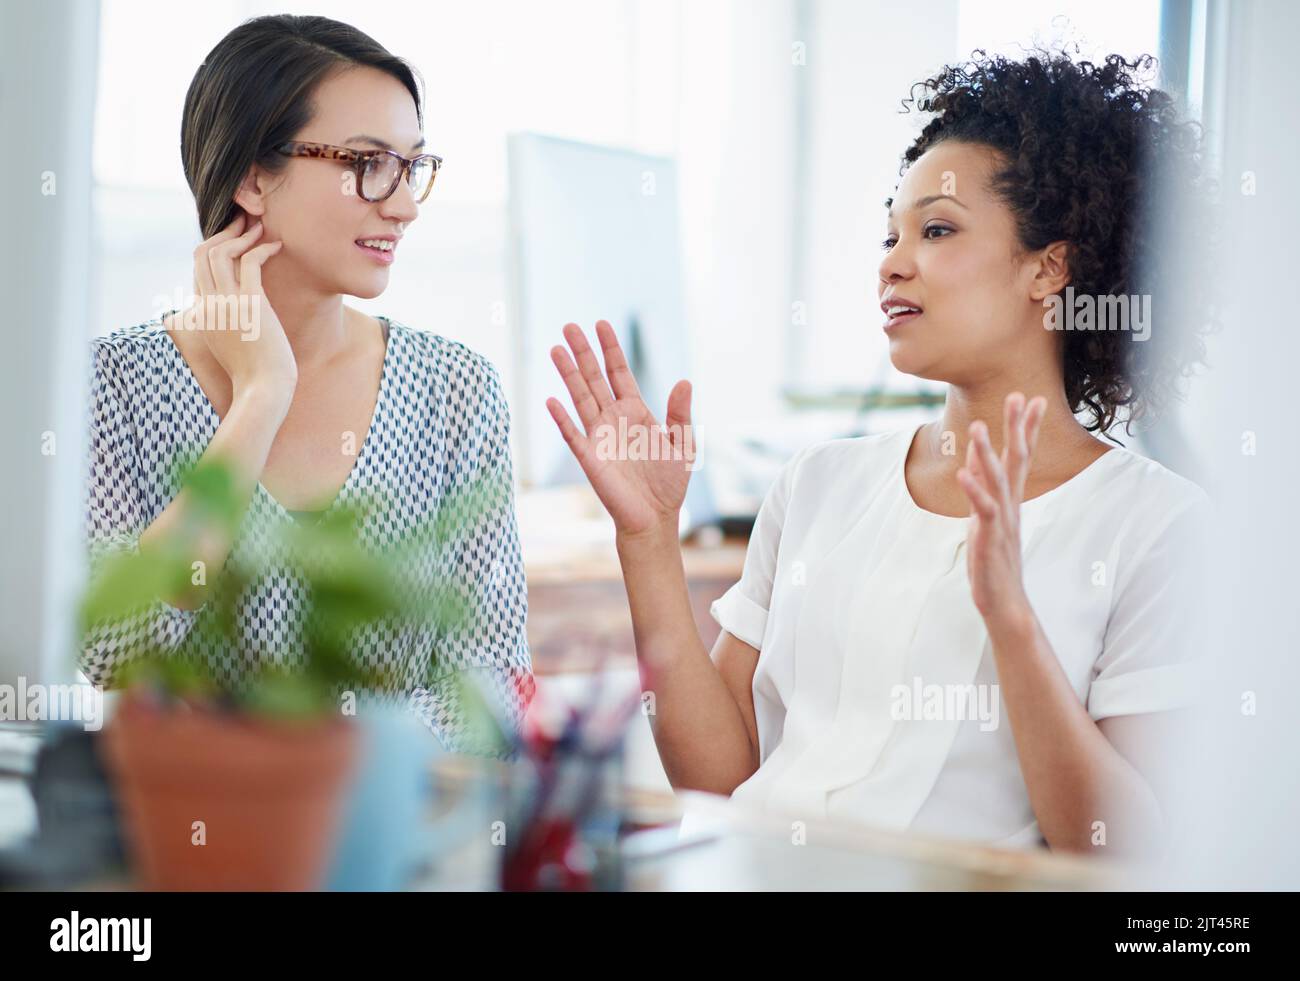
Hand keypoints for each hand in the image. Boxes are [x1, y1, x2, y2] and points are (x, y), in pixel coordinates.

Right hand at [181, 212, 295, 400]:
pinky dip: (262, 248)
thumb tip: (242, 325)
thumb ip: (228, 330)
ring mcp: (226, 302)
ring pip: (220, 252)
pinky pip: (250, 262)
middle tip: (243, 221)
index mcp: (202, 314)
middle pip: (202, 254)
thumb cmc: (254, 375)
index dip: (214, 250)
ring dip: (240, 234)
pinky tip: (278, 246)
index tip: (233, 240)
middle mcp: (208, 305)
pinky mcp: (248, 303)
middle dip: (223, 233)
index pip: (198, 271)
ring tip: (260, 226)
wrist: (261, 391)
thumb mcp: (233, 350)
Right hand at [546, 322, 693, 537]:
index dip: (610, 349)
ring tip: (556, 349)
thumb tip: (684, 380)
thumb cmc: (669, 482)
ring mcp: (599, 436)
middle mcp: (613, 418)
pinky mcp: (589, 457)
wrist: (655, 517)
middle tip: (569, 326)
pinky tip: (552, 400)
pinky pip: (572, 434)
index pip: (619, 373)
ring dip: (568, 375)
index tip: (601, 323)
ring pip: (580, 398)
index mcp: (636, 411)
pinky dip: (562, 418)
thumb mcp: (683, 443)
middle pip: (594, 378)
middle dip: (583, 352)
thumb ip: (680, 413)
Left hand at [955, 392, 1046, 623]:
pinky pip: (983, 511)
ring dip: (987, 453)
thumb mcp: (986, 516)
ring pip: (997, 481)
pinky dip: (974, 491)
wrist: (1004, 601)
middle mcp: (1010, 506)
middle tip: (1018, 395)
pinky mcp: (989, 539)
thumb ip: (982, 485)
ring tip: (978, 426)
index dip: (1027, 428)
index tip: (1034, 398)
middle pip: (1017, 461)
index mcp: (1010, 500)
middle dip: (1017, 428)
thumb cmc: (994, 559)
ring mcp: (1002, 522)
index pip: (1022, 457)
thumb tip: (974, 454)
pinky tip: (963, 473)